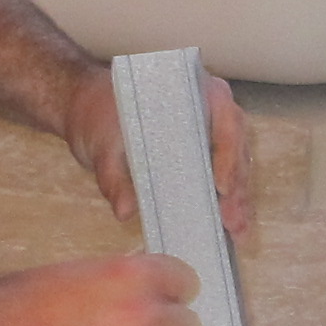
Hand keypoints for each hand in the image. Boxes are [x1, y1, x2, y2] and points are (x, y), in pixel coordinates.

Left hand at [63, 61, 252, 236]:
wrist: (86, 107)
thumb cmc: (96, 115)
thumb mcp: (102, 146)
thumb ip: (114, 177)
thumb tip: (125, 211)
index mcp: (191, 92)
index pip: (224, 121)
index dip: (228, 155)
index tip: (222, 187)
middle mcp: (209, 108)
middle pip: (236, 147)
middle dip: (237, 187)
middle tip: (232, 222)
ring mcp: (209, 130)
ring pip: (236, 164)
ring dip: (239, 199)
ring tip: (238, 232)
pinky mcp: (202, 152)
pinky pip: (224, 173)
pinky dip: (228, 201)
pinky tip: (231, 229)